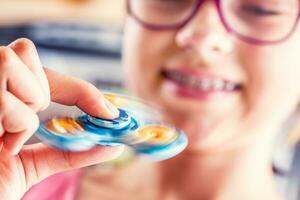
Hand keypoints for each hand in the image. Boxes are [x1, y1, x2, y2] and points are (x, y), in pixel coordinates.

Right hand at [0, 38, 122, 199]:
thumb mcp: (30, 166)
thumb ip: (69, 152)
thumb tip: (111, 146)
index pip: (39, 69)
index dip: (79, 88)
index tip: (109, 112)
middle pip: (22, 50)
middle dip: (38, 89)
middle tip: (28, 122)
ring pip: (9, 60)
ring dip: (24, 105)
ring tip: (8, 136)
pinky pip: (7, 98)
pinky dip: (16, 126)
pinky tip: (2, 146)